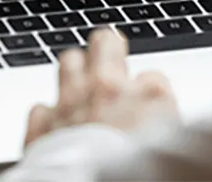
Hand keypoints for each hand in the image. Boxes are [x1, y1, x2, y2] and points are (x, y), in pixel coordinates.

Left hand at [24, 29, 178, 147]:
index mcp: (150, 96)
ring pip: (68, 61)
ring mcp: (71, 104)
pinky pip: (40, 107)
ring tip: (80, 83)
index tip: (148, 106)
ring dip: (74, 71)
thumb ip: (165, 126)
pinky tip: (55, 125)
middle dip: (108, 48)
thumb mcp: (171, 143)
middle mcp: (108, 91)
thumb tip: (165, 127)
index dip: (149, 93)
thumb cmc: (141, 176)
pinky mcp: (43, 127)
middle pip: (106, 43)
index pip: (153, 77)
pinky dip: (47, 115)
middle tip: (110, 55)